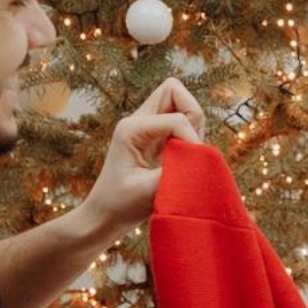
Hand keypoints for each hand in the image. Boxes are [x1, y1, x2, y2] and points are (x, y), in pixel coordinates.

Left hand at [81, 78, 208, 231]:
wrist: (104, 217)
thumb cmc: (120, 206)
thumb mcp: (148, 191)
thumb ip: (177, 172)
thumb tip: (202, 159)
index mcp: (131, 128)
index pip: (177, 117)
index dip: (191, 139)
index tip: (190, 166)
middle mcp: (138, 120)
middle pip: (175, 91)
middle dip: (193, 114)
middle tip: (190, 147)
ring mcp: (147, 128)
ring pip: (182, 104)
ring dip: (193, 127)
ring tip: (185, 156)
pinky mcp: (155, 138)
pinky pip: (182, 123)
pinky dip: (191, 137)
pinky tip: (183, 160)